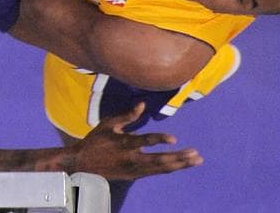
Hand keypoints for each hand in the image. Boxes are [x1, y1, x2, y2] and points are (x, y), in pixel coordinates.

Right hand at [70, 103, 202, 180]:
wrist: (83, 164)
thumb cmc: (95, 140)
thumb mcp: (108, 124)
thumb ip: (127, 115)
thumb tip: (142, 104)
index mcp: (124, 143)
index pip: (146, 141)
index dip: (160, 139)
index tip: (174, 139)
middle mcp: (132, 158)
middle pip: (160, 160)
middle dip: (180, 157)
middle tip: (196, 154)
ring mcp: (135, 169)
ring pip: (162, 168)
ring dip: (181, 164)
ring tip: (196, 160)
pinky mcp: (135, 175)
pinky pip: (157, 172)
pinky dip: (171, 168)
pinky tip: (182, 165)